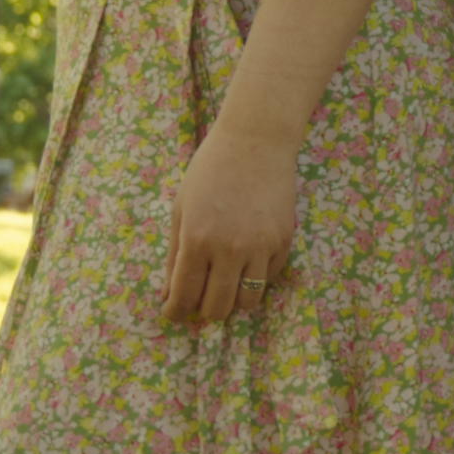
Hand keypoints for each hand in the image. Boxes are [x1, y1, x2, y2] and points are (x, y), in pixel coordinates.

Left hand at [162, 122, 297, 324]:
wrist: (255, 142)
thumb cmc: (209, 172)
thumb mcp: (181, 210)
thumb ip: (174, 256)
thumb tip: (169, 295)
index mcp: (197, 240)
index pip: (184, 296)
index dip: (175, 311)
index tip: (173, 311)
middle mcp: (230, 250)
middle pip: (217, 308)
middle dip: (203, 310)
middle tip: (198, 299)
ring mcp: (261, 248)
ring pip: (247, 302)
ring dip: (232, 300)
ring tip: (224, 285)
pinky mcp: (283, 243)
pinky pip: (267, 279)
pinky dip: (254, 279)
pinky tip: (244, 261)